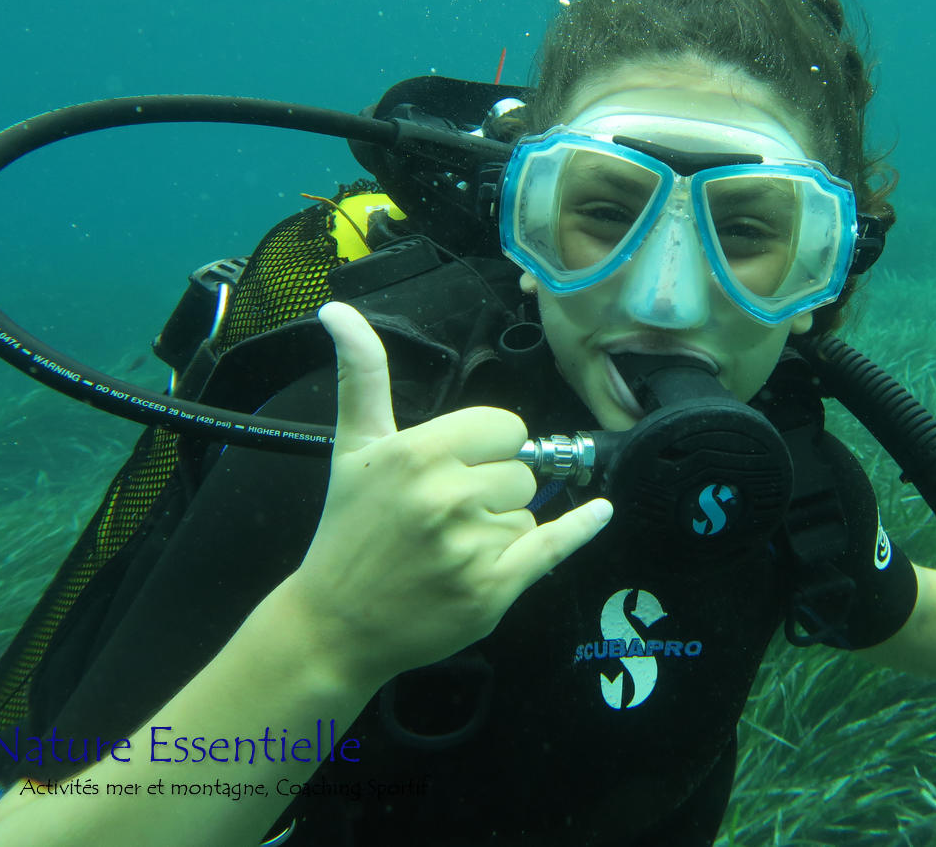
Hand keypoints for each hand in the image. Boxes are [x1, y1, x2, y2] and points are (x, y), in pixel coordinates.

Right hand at [287, 301, 611, 676]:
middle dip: (495, 488)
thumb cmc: (348, 532)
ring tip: (453, 547)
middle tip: (447, 514)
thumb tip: (338, 309)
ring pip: (529, 512)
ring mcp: (473, 547)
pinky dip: (580, 530)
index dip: (488, 446)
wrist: (335, 625)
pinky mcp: (493, 590)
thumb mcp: (354, 448)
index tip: (458, 467)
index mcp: (419, 453)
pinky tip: (600, 513)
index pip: (505, 427)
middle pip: (522, 470)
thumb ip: (362, 374)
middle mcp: (448, 496)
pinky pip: (554, 546)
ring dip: (502, 527)